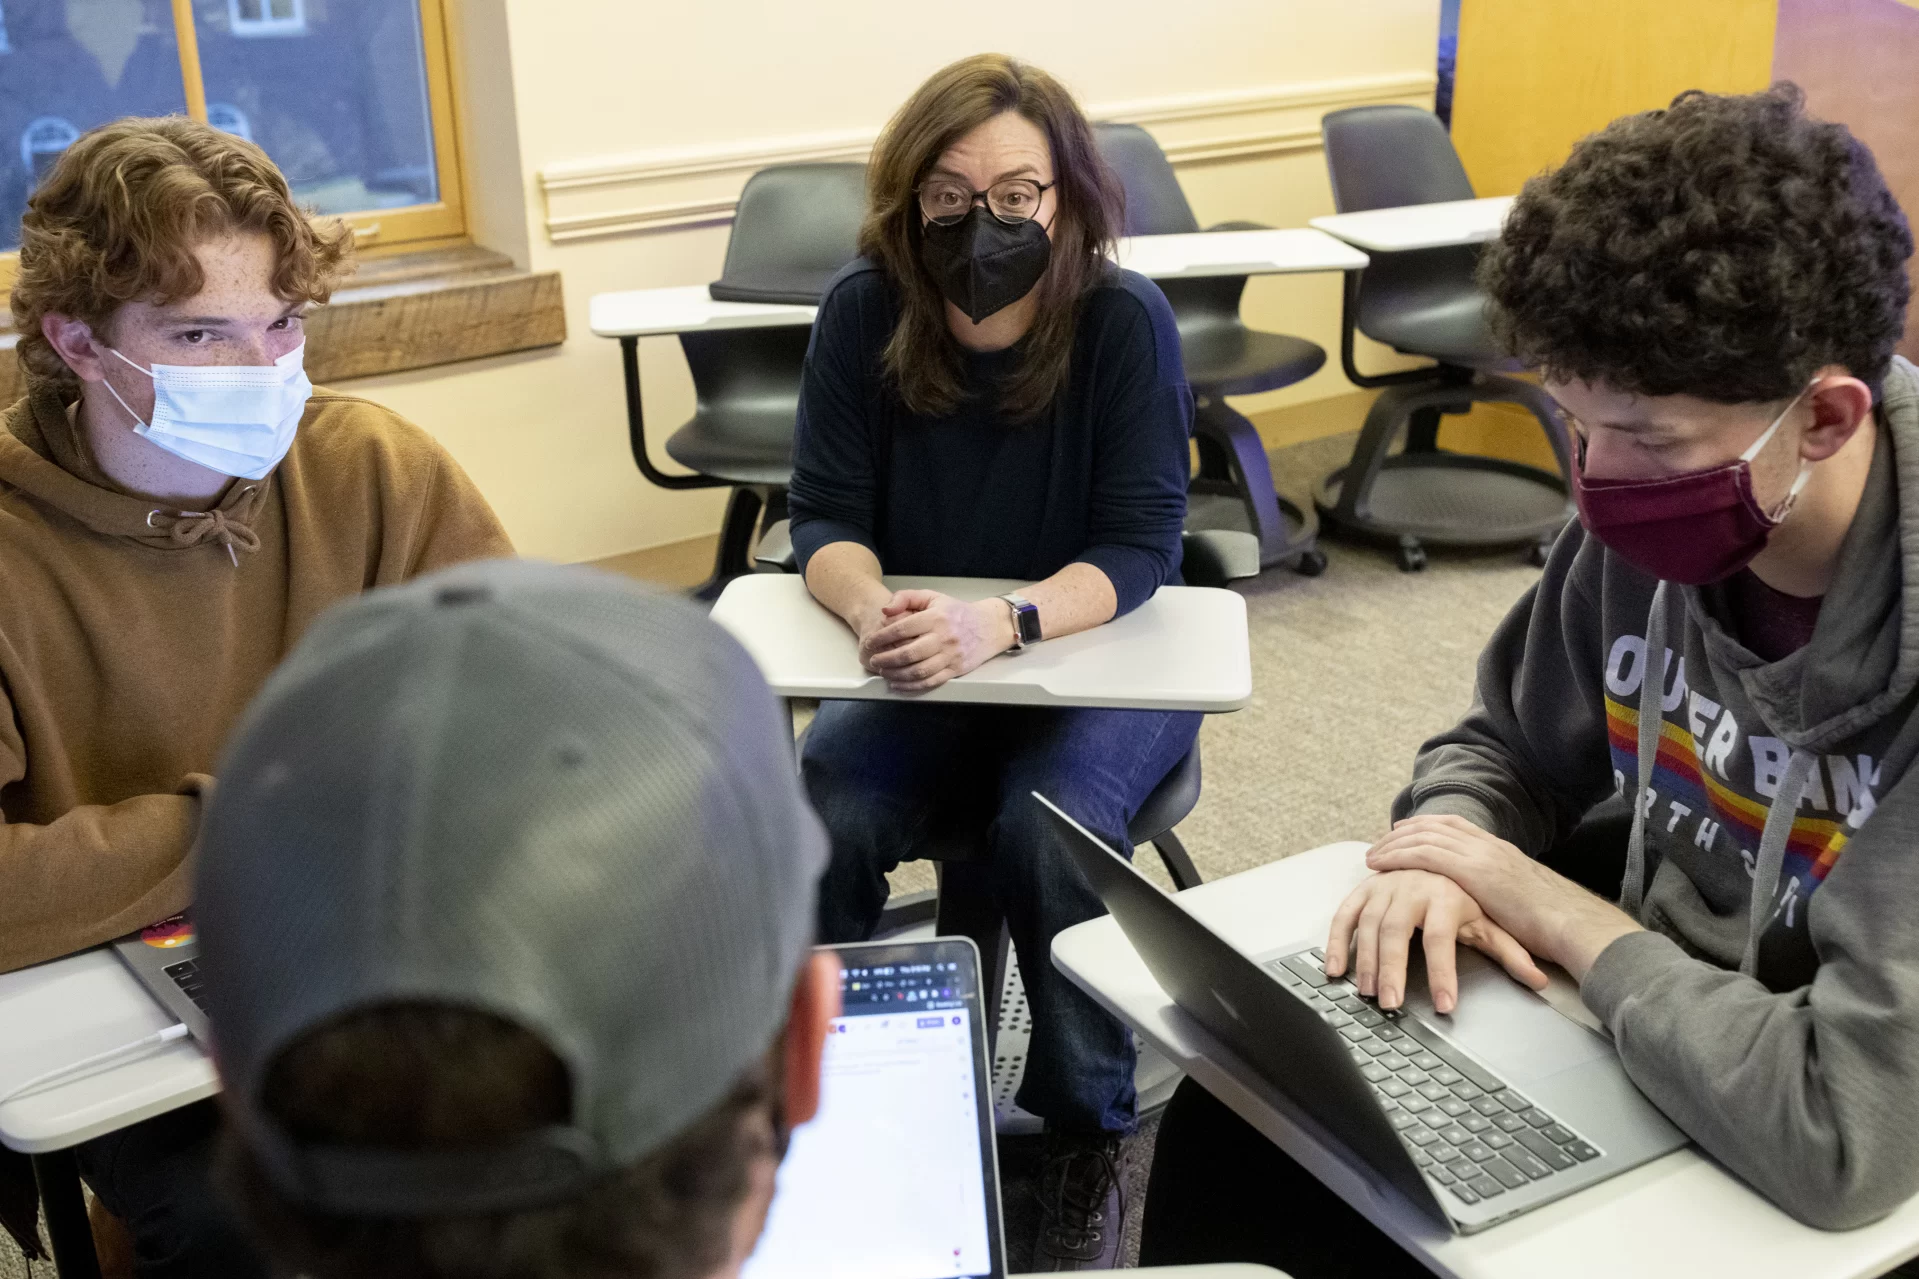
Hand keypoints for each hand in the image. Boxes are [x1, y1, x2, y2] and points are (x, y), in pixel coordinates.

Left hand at [857, 590, 1014, 691]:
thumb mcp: (932, 597)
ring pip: (919, 671)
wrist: (989, 626)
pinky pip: (931, 682)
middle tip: (874, 660)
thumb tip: (885, 610)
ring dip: (896, 674)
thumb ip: (906, 598)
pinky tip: (898, 684)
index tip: (870, 642)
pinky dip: (911, 686)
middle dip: (886, 659)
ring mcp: (951, 656)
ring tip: (884, 672)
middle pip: (909, 653)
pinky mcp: (956, 670)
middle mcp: (944, 637)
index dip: (882, 637)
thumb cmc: (956, 612)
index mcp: (936, 617)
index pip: (903, 628)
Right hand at [1326, 869, 1545, 1013]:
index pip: (1441, 939)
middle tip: (1391, 1004)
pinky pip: (1344, 914)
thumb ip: (1509, 951)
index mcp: (1444, 896)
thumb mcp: (1488, 920)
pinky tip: (1335, 968)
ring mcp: (1383, 887)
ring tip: (1366, 993)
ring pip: (1367, 924)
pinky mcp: (1364, 890)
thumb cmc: (1462, 894)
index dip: (1443, 973)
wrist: (1438, 851)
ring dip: (1364, 960)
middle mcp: (1410, 888)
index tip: (1444, 1005)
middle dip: (1392, 970)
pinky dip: (1335, 940)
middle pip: (1396, 931)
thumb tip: (1539, 981)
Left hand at [1365, 814, 1642, 988]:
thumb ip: (1505, 892)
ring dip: (1395, 844)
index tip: (1408, 829)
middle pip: (1436, 827)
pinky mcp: (1472, 871)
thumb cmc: (1555, 923)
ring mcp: (1480, 855)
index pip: (1457, 827)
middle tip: (1382, 839)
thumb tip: (1495, 901)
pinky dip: (1398, 856)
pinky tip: (1381, 863)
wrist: (1572, 924)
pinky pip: (1424, 855)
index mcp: (1501, 850)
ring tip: (1373, 855)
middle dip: (1406, 832)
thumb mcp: (1525, 898)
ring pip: (1424, 838)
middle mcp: (1488, 845)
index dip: (1429, 826)